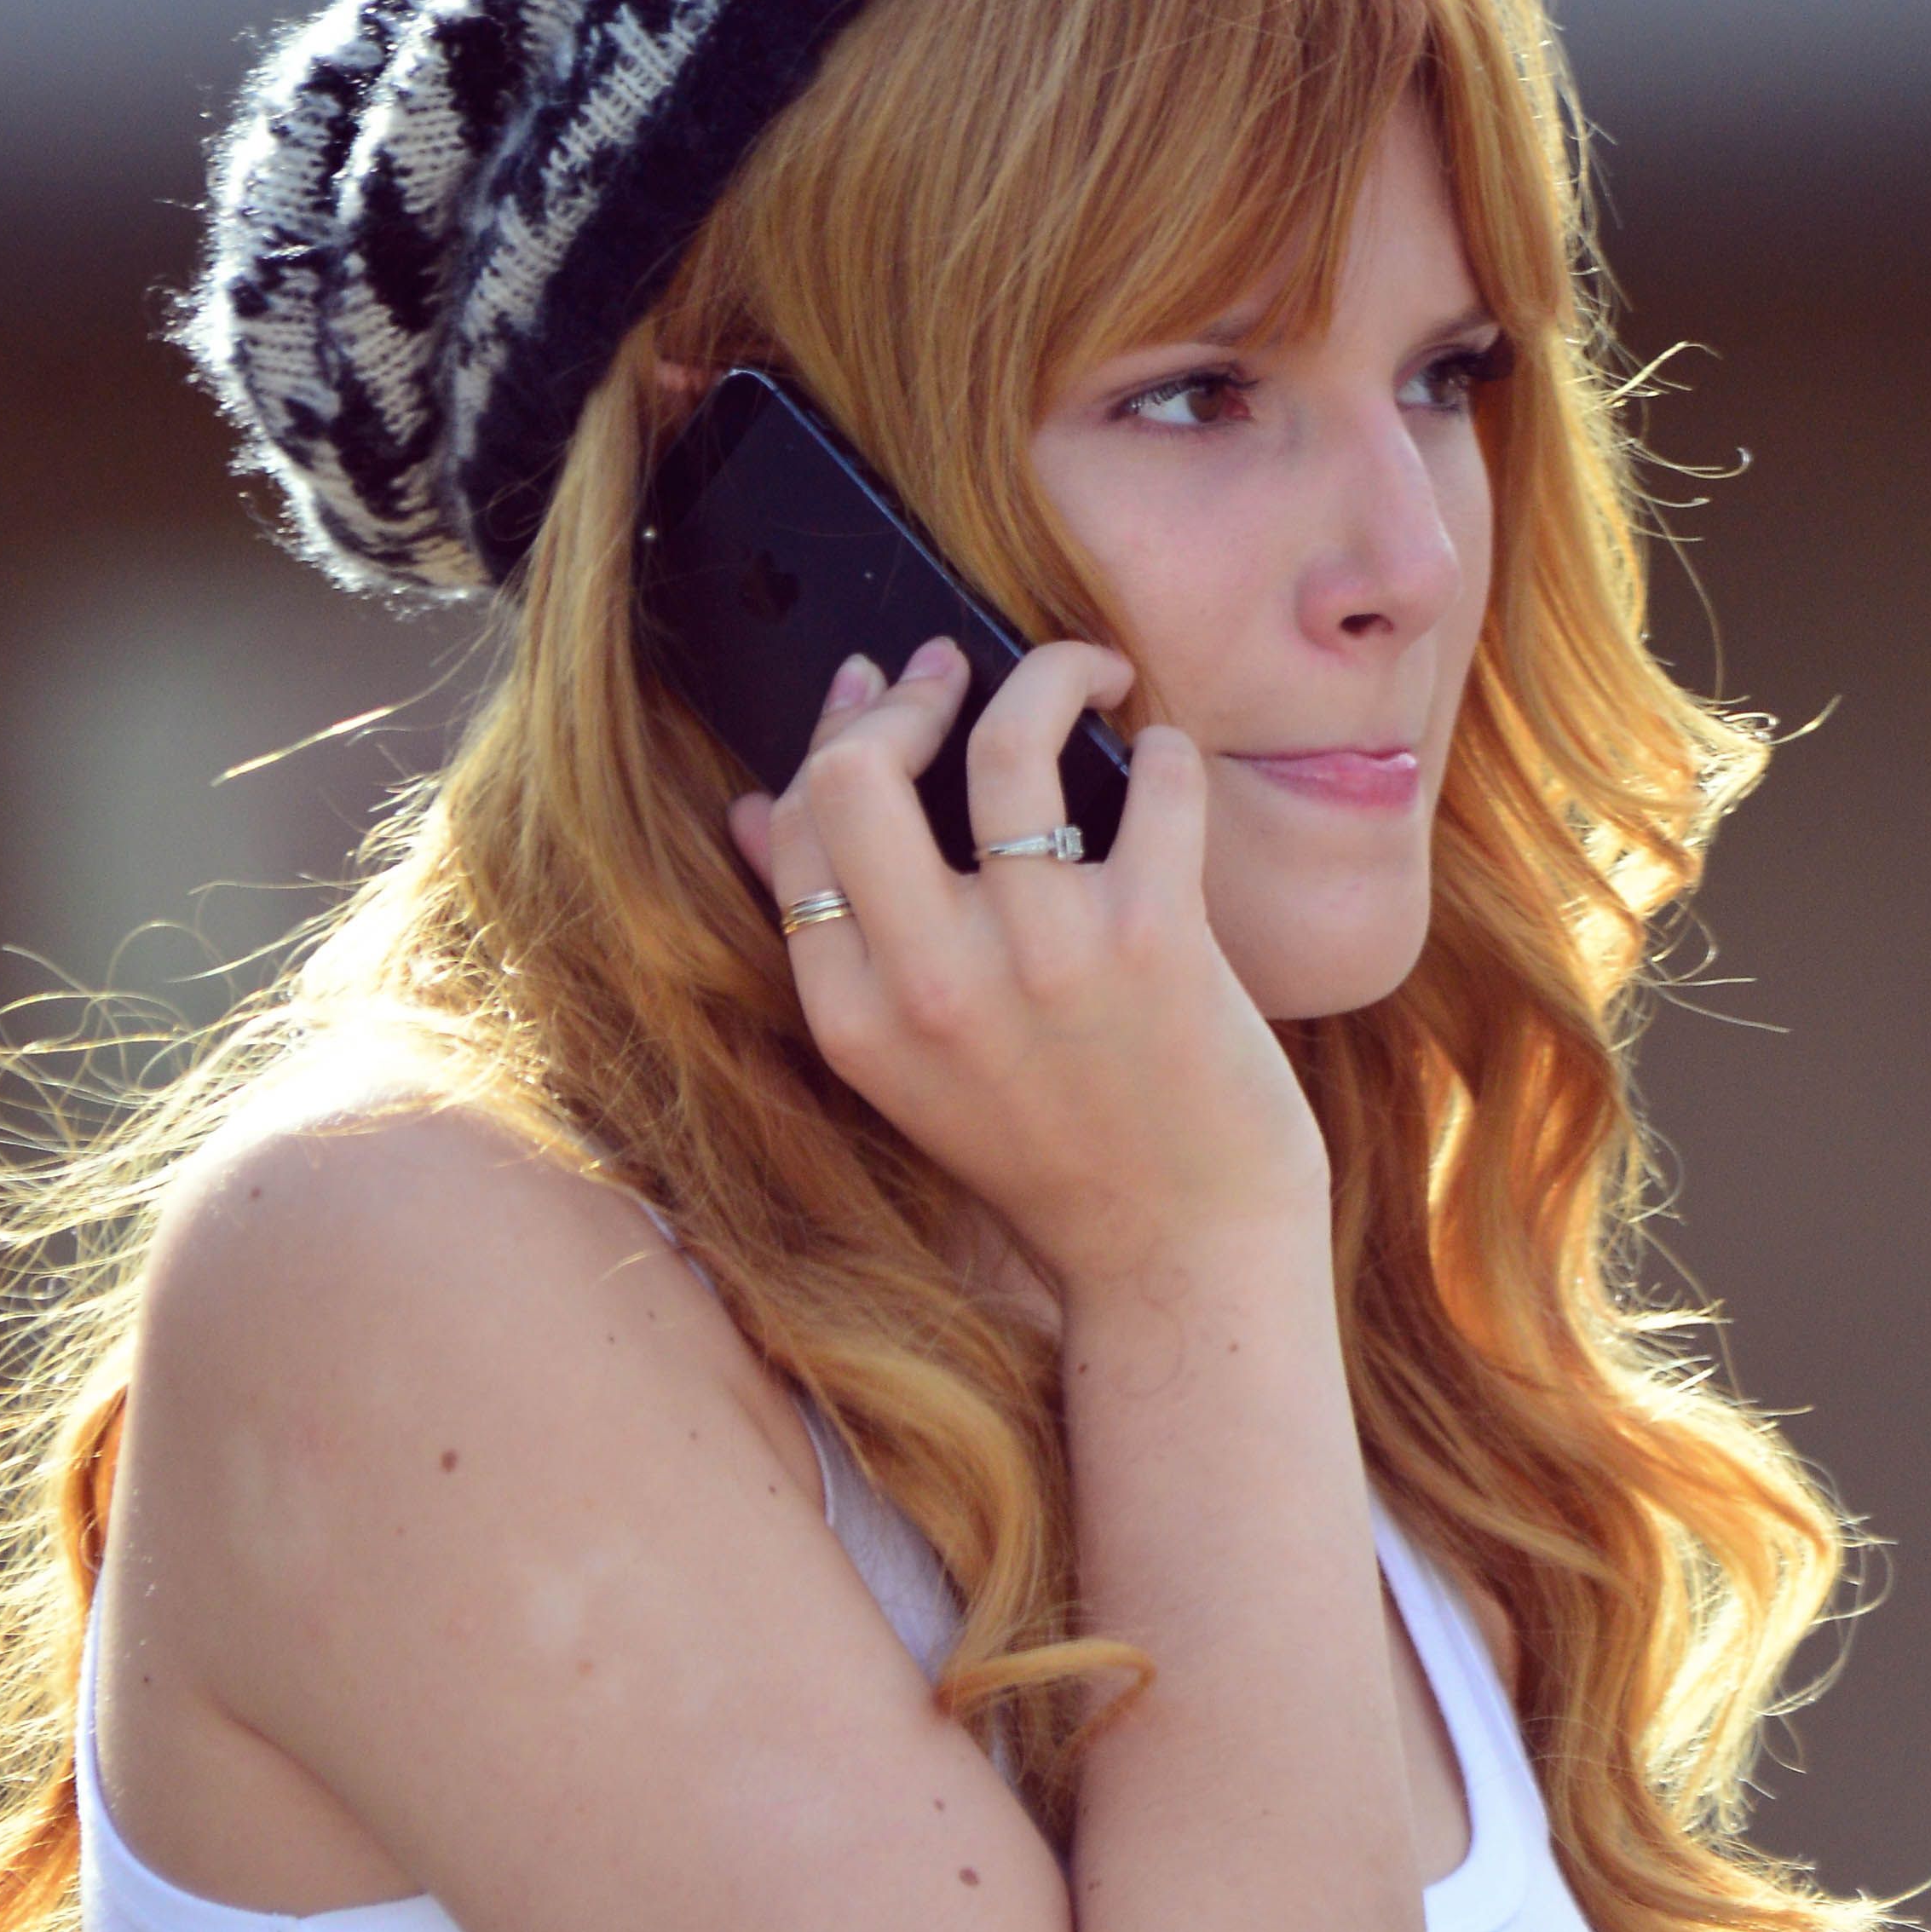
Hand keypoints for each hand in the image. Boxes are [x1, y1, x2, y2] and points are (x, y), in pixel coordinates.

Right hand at [727, 635, 1328, 1300]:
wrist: (1180, 1259)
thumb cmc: (1054, 1156)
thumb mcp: (909, 1070)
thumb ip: (833, 949)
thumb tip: (750, 813)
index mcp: (855, 1021)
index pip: (799, 826)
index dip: (837, 733)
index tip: (878, 691)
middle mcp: (931, 989)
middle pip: (859, 770)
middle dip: (909, 690)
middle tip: (960, 674)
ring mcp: (1042, 961)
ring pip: (1008, 742)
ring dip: (1051, 672)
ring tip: (1086, 672)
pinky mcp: (1153, 942)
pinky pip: (1152, 781)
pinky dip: (1162, 747)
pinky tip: (1161, 757)